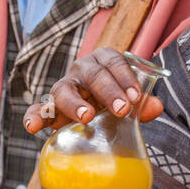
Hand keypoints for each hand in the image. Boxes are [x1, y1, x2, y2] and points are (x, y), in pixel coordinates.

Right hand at [23, 47, 163, 133]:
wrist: (92, 116)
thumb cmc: (113, 102)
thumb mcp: (129, 101)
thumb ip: (143, 105)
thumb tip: (156, 107)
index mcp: (104, 62)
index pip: (114, 62)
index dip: (126, 77)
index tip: (136, 97)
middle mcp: (82, 70)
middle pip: (94, 75)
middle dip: (109, 91)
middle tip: (122, 109)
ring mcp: (64, 87)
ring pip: (64, 89)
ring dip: (75, 103)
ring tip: (87, 117)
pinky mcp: (50, 107)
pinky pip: (38, 109)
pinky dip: (34, 116)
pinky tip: (33, 126)